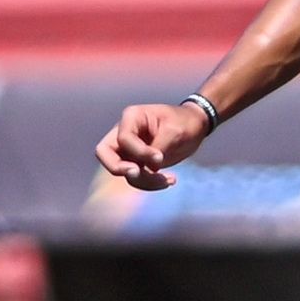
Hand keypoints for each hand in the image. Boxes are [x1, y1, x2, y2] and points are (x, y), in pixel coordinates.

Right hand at [94, 100, 213, 192]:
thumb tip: (149, 168)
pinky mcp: (137, 162)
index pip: (123, 139)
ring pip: (122, 170)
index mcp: (132, 117)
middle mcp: (124, 132)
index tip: (160, 158)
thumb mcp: (175, 131)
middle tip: (138, 173)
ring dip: (143, 180)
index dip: (139, 152)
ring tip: (168, 180)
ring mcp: (128, 149)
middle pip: (104, 153)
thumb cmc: (185, 122)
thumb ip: (159, 148)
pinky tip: (170, 180)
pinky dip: (150, 183)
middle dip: (119, 168)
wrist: (195, 126)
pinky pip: (135, 177)